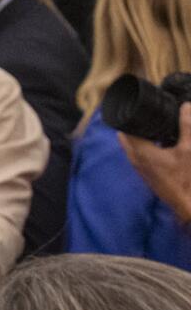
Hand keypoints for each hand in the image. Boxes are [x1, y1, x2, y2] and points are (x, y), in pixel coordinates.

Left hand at [121, 104, 190, 223]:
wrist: (184, 203)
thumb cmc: (185, 178)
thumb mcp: (189, 149)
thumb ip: (187, 127)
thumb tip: (186, 106)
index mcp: (141, 152)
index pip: (125, 129)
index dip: (128, 116)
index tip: (134, 106)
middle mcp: (135, 159)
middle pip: (125, 136)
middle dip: (132, 124)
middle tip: (142, 112)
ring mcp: (138, 167)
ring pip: (130, 146)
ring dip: (136, 135)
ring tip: (148, 123)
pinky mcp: (144, 172)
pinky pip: (136, 153)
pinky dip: (141, 144)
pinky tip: (155, 140)